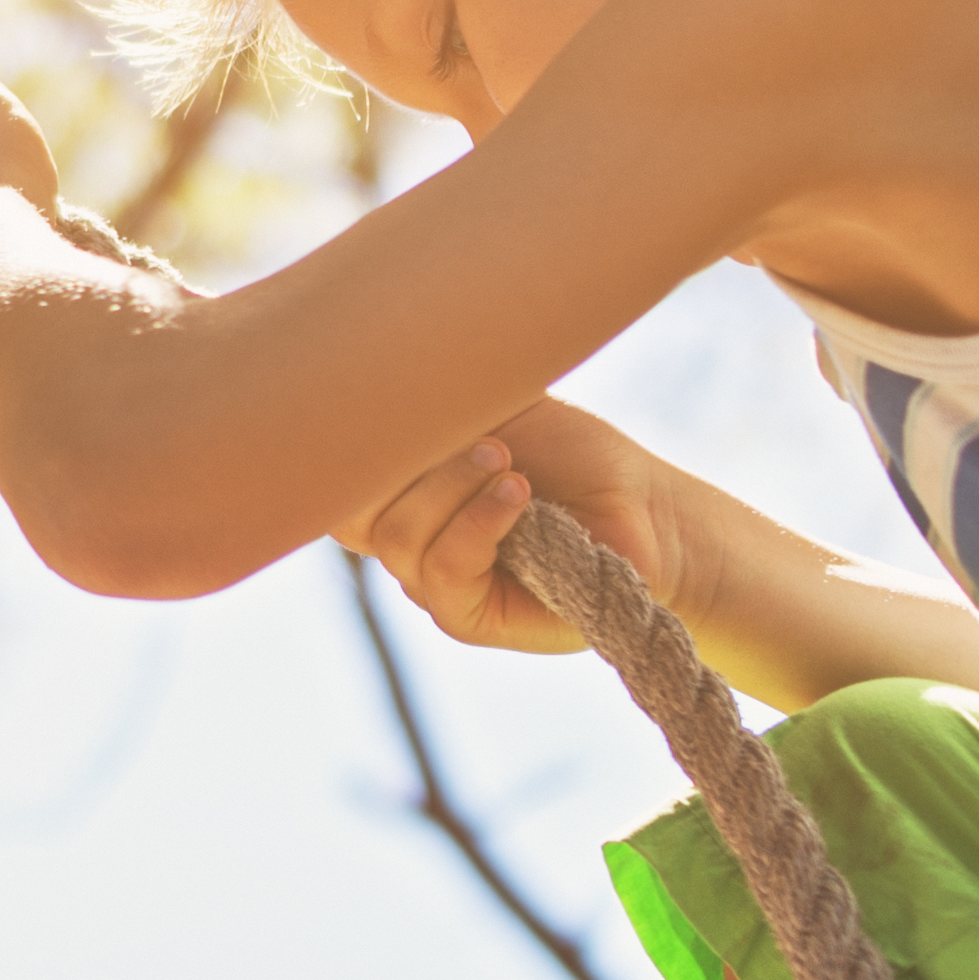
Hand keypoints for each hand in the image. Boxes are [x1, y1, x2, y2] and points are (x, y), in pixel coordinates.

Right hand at [358, 397, 679, 653]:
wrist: (644, 507)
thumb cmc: (573, 454)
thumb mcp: (495, 405)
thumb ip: (436, 399)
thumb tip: (377, 362)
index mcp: (401, 490)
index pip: (335, 480)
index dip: (341, 446)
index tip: (379, 404)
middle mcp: (406, 538)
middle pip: (352, 510)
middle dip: (403, 461)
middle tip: (478, 434)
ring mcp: (432, 582)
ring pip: (397, 539)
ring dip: (450, 489)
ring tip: (508, 464)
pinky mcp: (468, 617)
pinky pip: (443, 572)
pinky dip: (476, 526)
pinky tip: (517, 496)